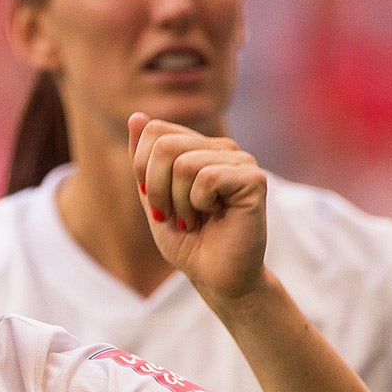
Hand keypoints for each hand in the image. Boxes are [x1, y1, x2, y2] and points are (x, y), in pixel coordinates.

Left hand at [130, 113, 267, 305]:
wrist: (215, 275)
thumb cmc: (187, 240)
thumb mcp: (152, 196)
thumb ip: (143, 159)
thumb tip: (137, 116)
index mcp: (198, 147)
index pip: (154, 131)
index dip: (143, 170)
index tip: (158, 201)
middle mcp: (222, 148)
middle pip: (164, 144)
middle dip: (157, 188)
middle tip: (174, 215)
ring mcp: (241, 161)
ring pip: (183, 163)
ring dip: (179, 202)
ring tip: (195, 218)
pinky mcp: (254, 179)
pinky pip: (206, 178)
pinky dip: (199, 204)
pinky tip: (215, 216)